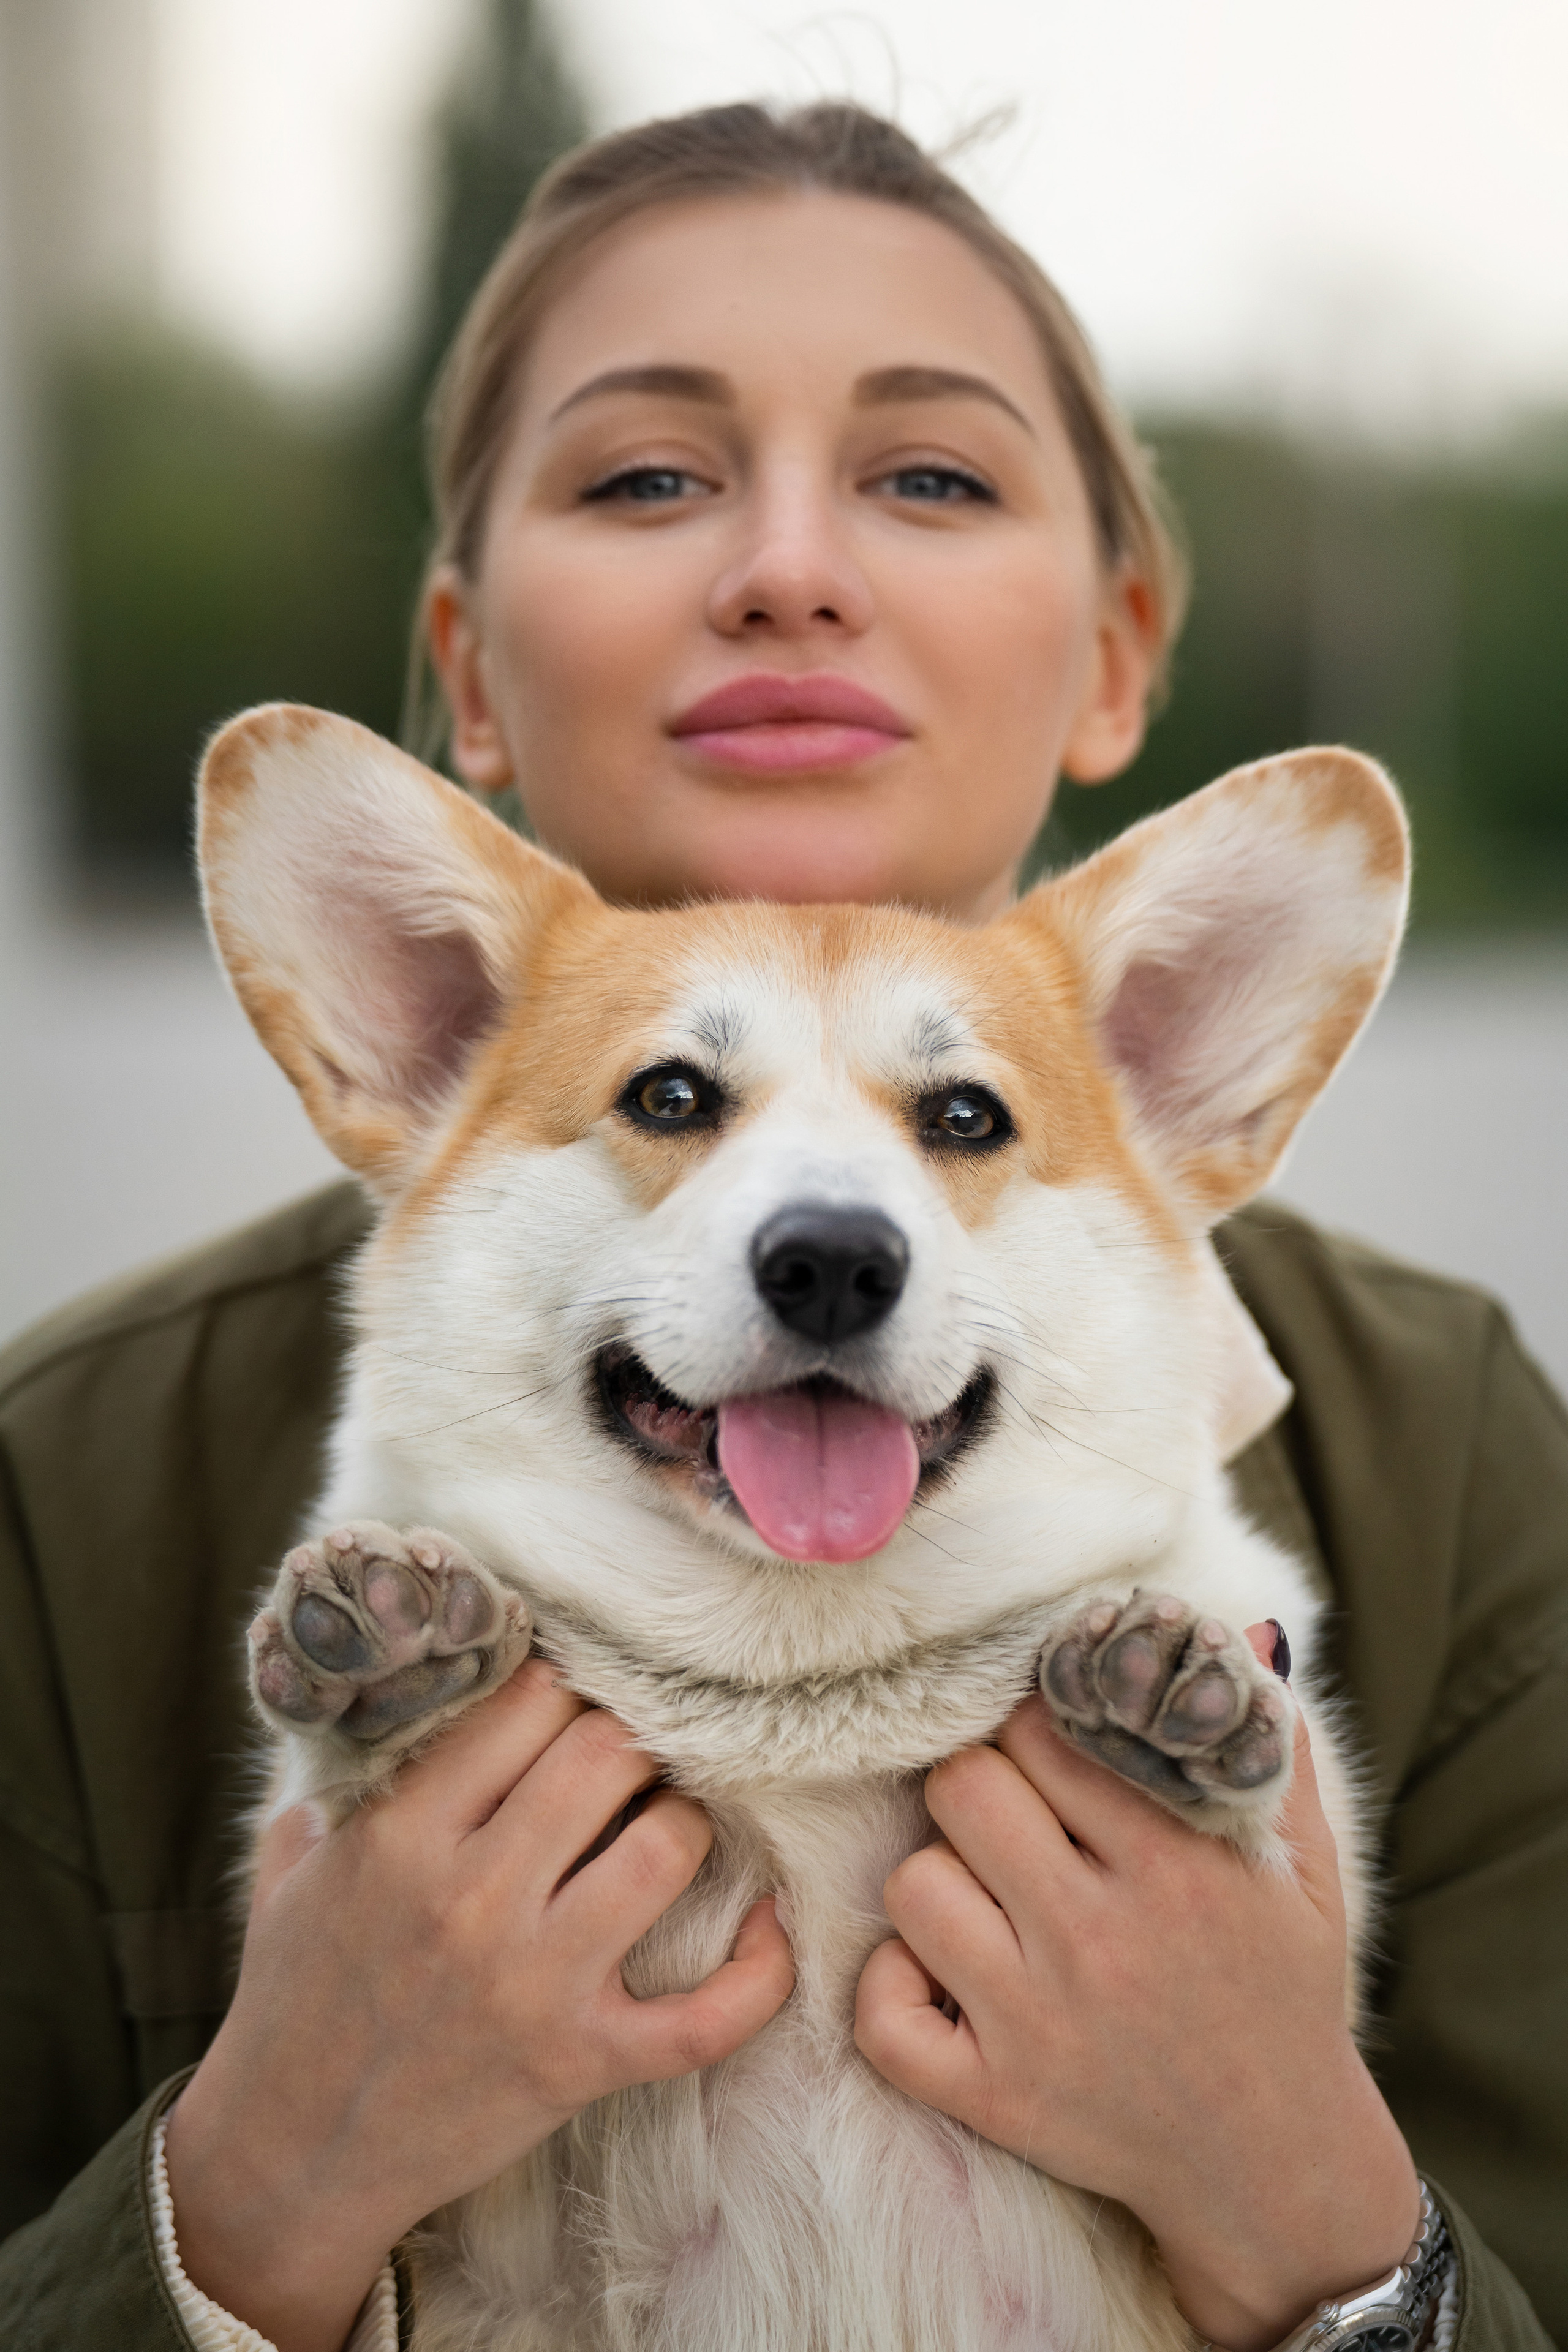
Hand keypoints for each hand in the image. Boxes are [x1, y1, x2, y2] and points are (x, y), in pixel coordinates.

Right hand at [165, 1658, 793, 2351]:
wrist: (292, 2156)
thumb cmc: (296, 1998)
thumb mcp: (296, 1866)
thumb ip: (347, 1774)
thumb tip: (401, 1690)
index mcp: (399, 1836)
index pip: (525, 1703)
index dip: (563, 1688)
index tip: (569, 1705)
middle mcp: (472, 1899)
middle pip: (604, 1755)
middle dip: (628, 1742)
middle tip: (621, 1763)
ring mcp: (535, 1986)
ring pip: (664, 1852)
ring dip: (683, 1823)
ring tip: (664, 1826)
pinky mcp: (581, 2064)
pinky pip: (707, 2018)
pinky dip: (760, 1971)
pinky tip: (770, 1923)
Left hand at [853, 1628, 1418, 2350]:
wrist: (1277, 2167)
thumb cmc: (1282, 1994)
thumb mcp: (1301, 1869)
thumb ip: (1269, 1746)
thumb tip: (1242, 1632)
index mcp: (1175, 1864)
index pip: (1047, 1733)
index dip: (1036, 1726)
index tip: (1049, 1750)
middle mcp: (1100, 1937)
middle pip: (965, 1790)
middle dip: (980, 1787)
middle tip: (1012, 1817)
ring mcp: (1037, 2023)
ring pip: (913, 1886)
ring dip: (939, 1882)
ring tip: (987, 1899)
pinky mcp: (994, 2098)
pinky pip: (885, 2015)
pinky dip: (895, 1991)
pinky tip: (944, 1979)